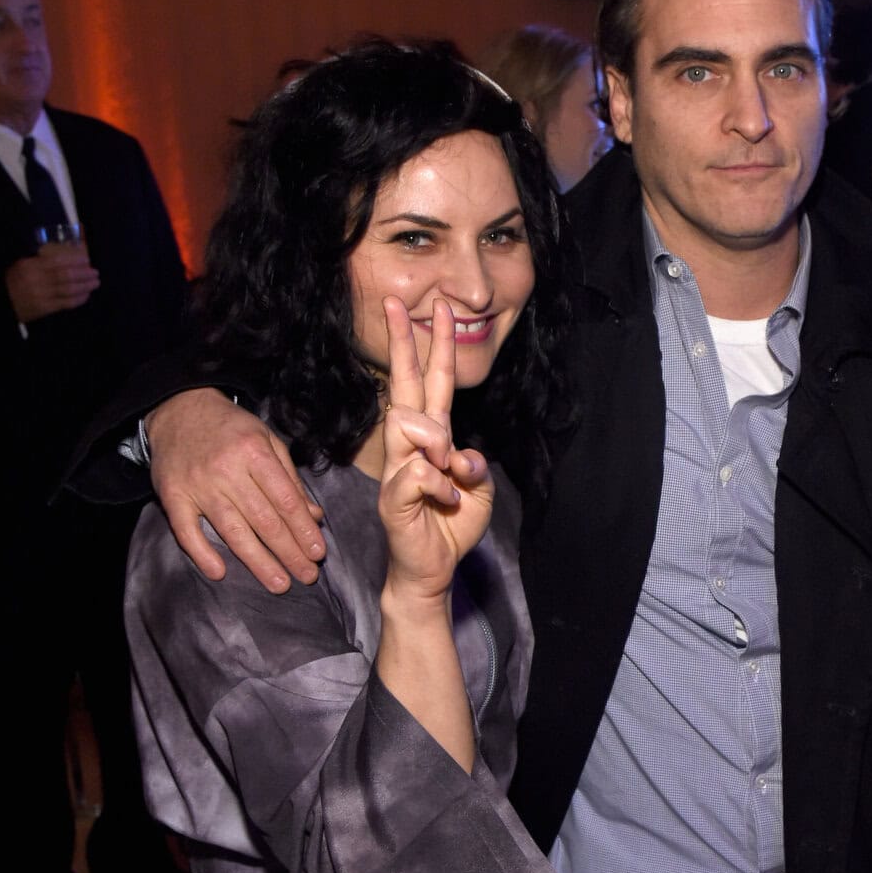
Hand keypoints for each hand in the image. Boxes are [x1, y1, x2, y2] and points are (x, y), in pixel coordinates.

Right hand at [5, 246, 99, 320]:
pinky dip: (79, 299)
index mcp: (31, 266)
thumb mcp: (24, 265)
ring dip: (85, 286)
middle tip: (95, 273)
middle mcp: (36, 280)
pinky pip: (66, 303)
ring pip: (68, 290)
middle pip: (66, 276)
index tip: (86, 260)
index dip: (74, 261)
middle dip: (84, 274)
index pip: (57, 261)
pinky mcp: (44, 309)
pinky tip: (86, 295)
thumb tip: (68, 256)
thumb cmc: (16, 280)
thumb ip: (42, 261)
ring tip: (95, 283)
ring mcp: (41, 295)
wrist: (4, 302)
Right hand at [148, 390, 325, 590]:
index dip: (304, 530)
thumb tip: (314, 516)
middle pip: (264, 520)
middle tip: (307, 576)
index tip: (318, 553)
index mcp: (255, 452)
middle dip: (289, 552)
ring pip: (233, 531)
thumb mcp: (267, 440)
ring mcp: (198, 484)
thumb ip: (291, 479)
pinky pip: (186, 530)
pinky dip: (201, 553)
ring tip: (279, 584)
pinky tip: (219, 573)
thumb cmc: (231, 429)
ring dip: (258, 562)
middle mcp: (227, 470)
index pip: (286, 500)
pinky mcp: (173, 495)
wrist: (179, 408)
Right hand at [378, 297, 492, 603]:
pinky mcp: (393, 497)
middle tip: (399, 302)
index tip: (436, 309)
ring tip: (452, 478)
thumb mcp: (478, 491)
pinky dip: (441, 488)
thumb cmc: (450, 526)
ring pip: (409, 425)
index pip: (432, 384)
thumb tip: (459, 453)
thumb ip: (475, 465)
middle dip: (402, 343)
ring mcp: (398, 469)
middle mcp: (411, 447)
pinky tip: (446, 503)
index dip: (435, 347)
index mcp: (434, 439)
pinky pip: (418, 473)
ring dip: (439, 446)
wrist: (432, 570)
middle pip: (405, 386)